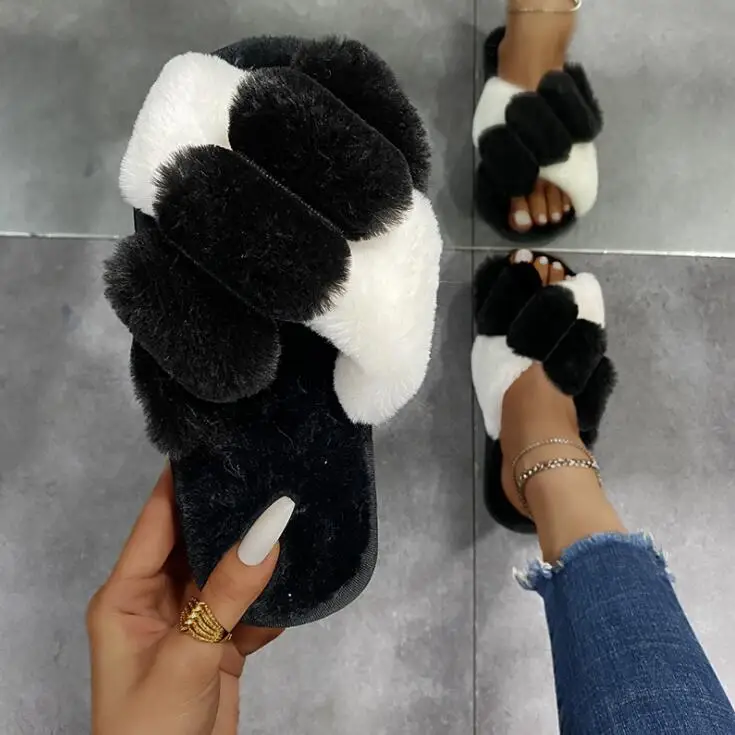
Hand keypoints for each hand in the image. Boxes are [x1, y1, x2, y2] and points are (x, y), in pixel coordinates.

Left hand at [87, 465, 286, 734]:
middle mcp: (157, 600)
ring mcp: (191, 622)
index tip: (218, 441)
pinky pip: (247, 605)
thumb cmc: (151, 728)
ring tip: (290, 506)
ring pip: (225, 571)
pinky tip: (296, 566)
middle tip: (268, 469)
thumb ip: (229, 591)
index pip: (156, 521)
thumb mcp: (187, 655)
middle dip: (228, 510)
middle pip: (195, 541)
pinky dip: (269, 593)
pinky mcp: (219, 645)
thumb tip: (271, 526)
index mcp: (127, 595)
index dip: (183, 480)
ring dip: (253, 551)